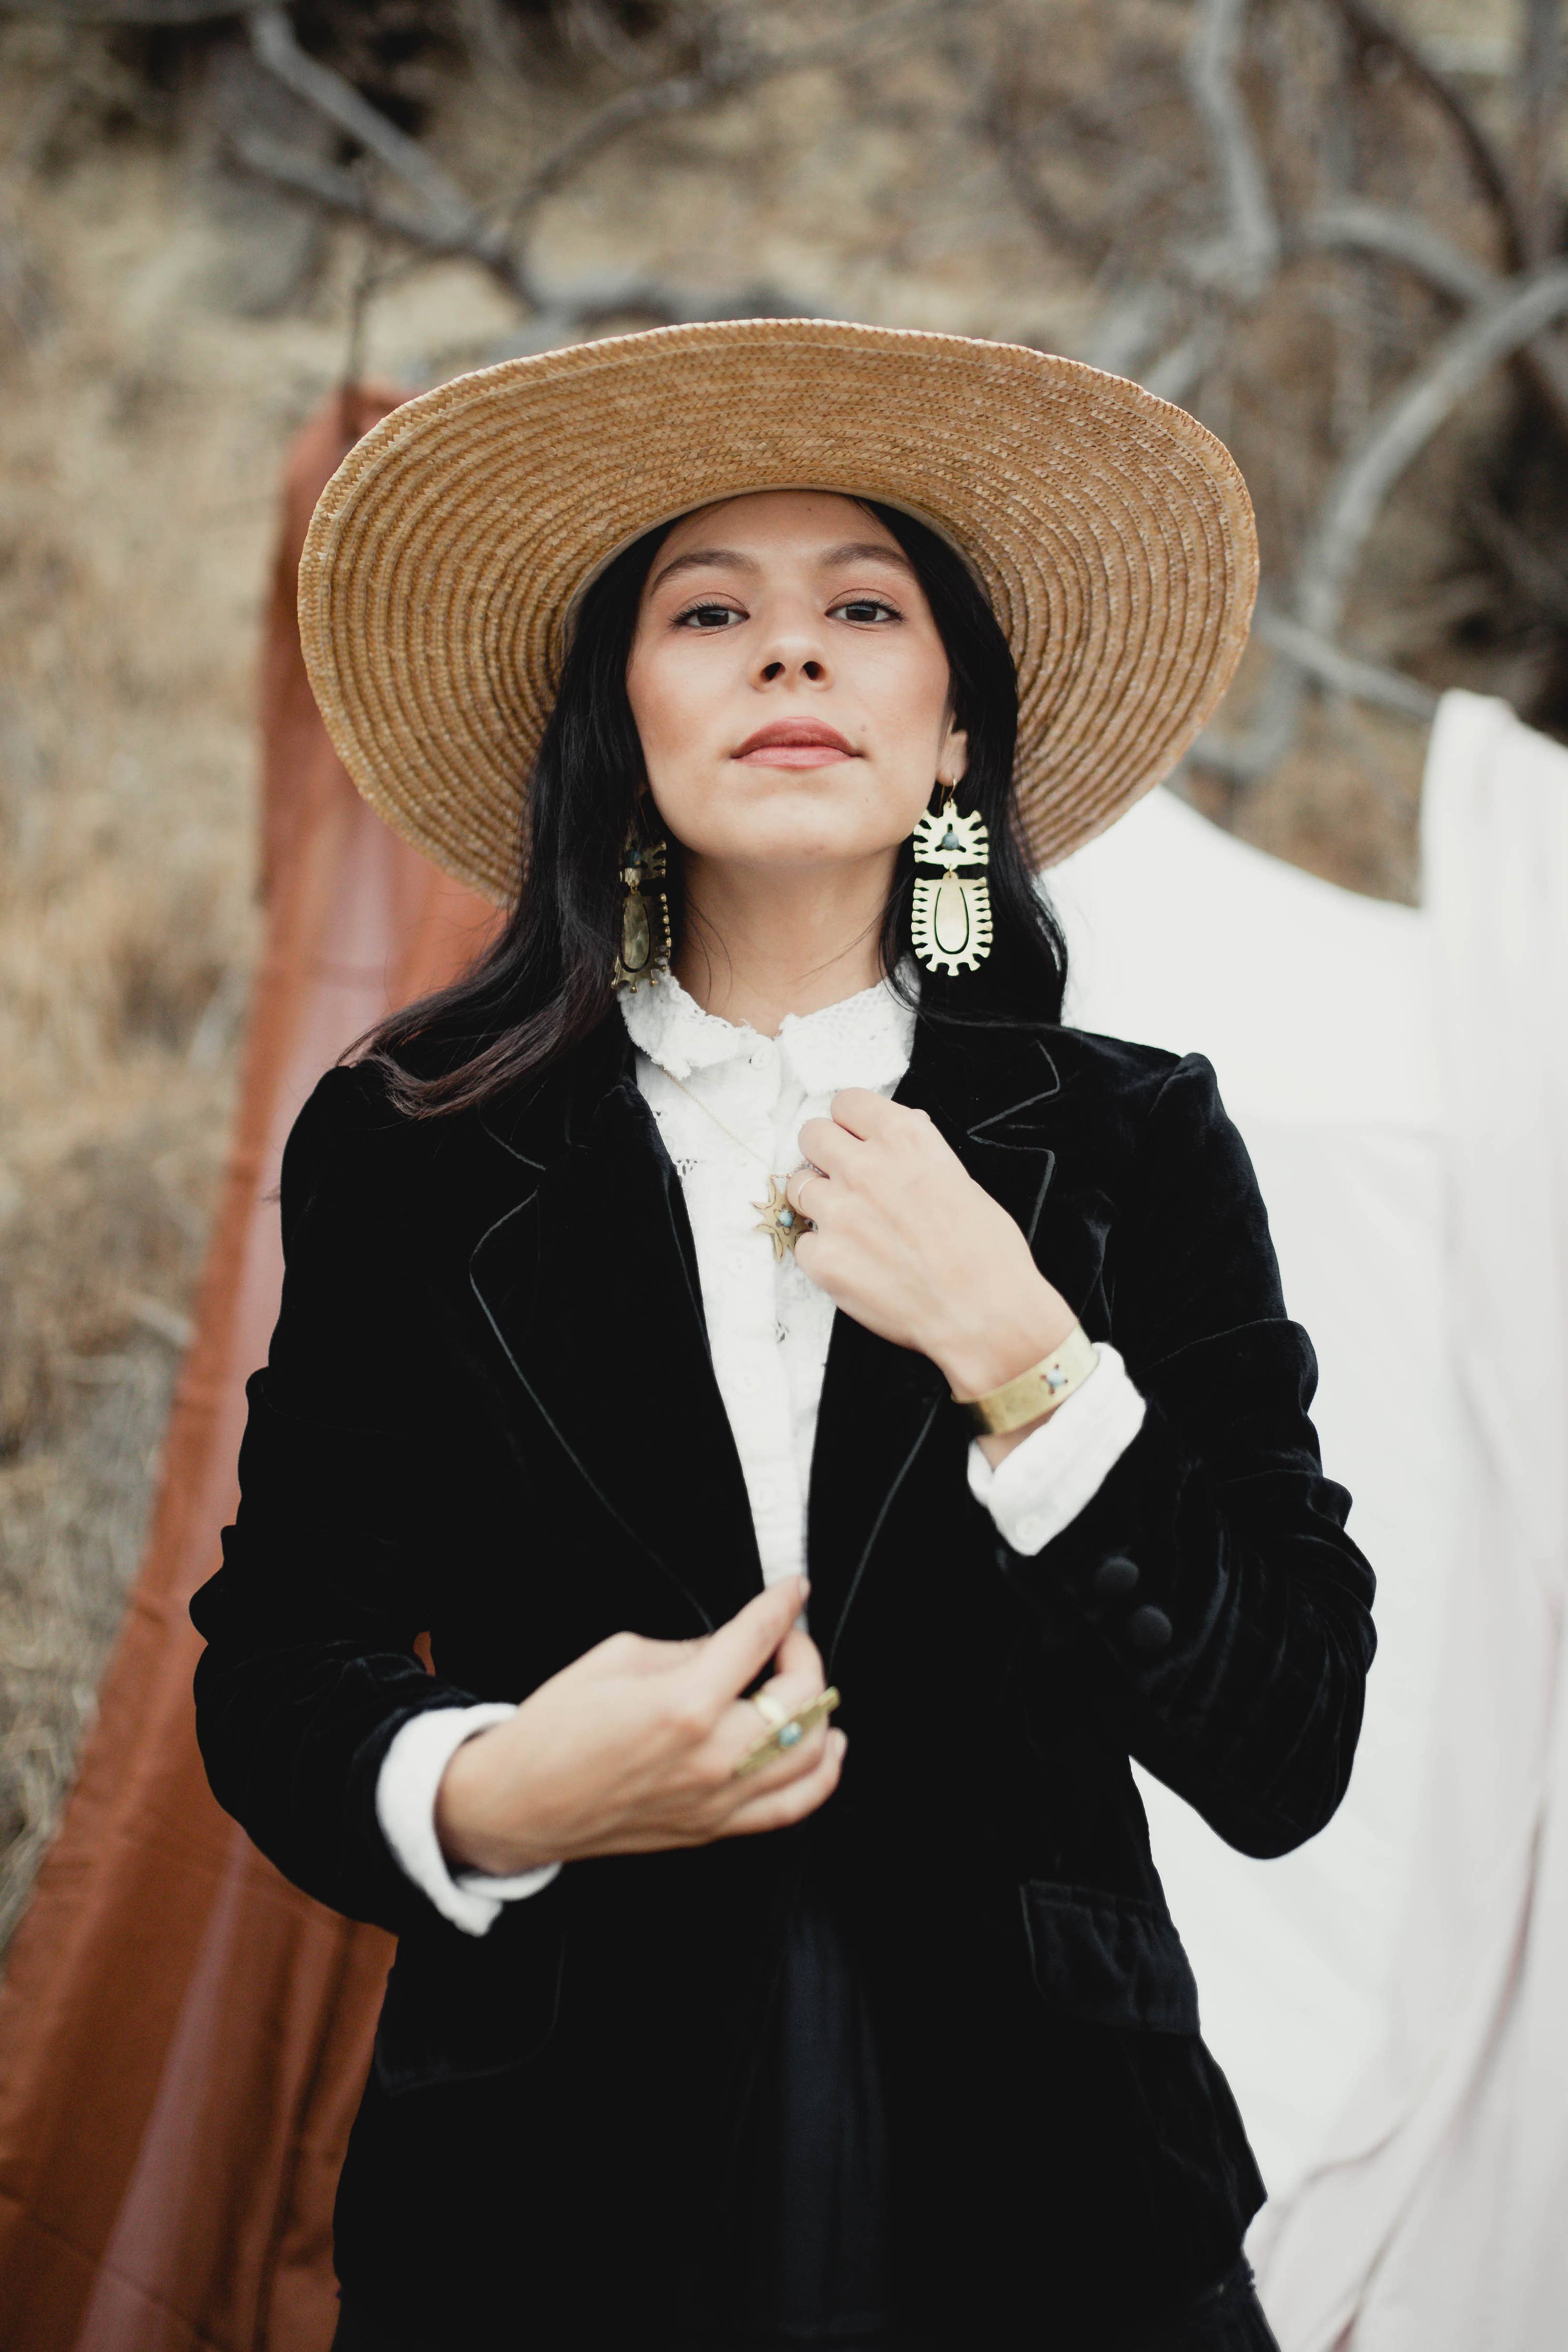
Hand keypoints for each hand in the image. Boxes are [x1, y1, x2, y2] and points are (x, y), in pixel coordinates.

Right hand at [435, 1577, 843, 1878]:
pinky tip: (824, 1750)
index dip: (783, 1606)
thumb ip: (686, 1649)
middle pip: (803, 1700)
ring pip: (812, 1759)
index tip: (792, 1591)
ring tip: (812, 1690)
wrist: (518, 1803)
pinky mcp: (712, 1829)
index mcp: (685, 1703)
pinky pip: (790, 1808)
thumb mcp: (616, 1658)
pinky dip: (819, 1776)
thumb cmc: (554, 1730)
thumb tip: (730, 1645)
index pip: (758, 1641)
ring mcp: (717, 1800)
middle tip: (788, 1641)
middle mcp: (712, 1757)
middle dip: (805, 1657)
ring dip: (823, 1715)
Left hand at [789, 1089, 1075, 1409]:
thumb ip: (919, 1156)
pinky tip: (855, 1265)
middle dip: (823, 1152)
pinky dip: (823, 1252)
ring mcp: (839, 1212)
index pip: (847, 1102)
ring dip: (819, 1201)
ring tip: (849, 1225)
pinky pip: (804, 1243)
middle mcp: (865, 1167)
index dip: (849, 1122)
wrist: (985, 1314)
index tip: (854, 1136)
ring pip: (798, 1186)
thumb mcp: (961, 1181)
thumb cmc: (987, 1253)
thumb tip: (900, 1139)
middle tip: (840, 1176)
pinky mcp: (824, 1258)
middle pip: (812, 1134)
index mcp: (904, 1138)